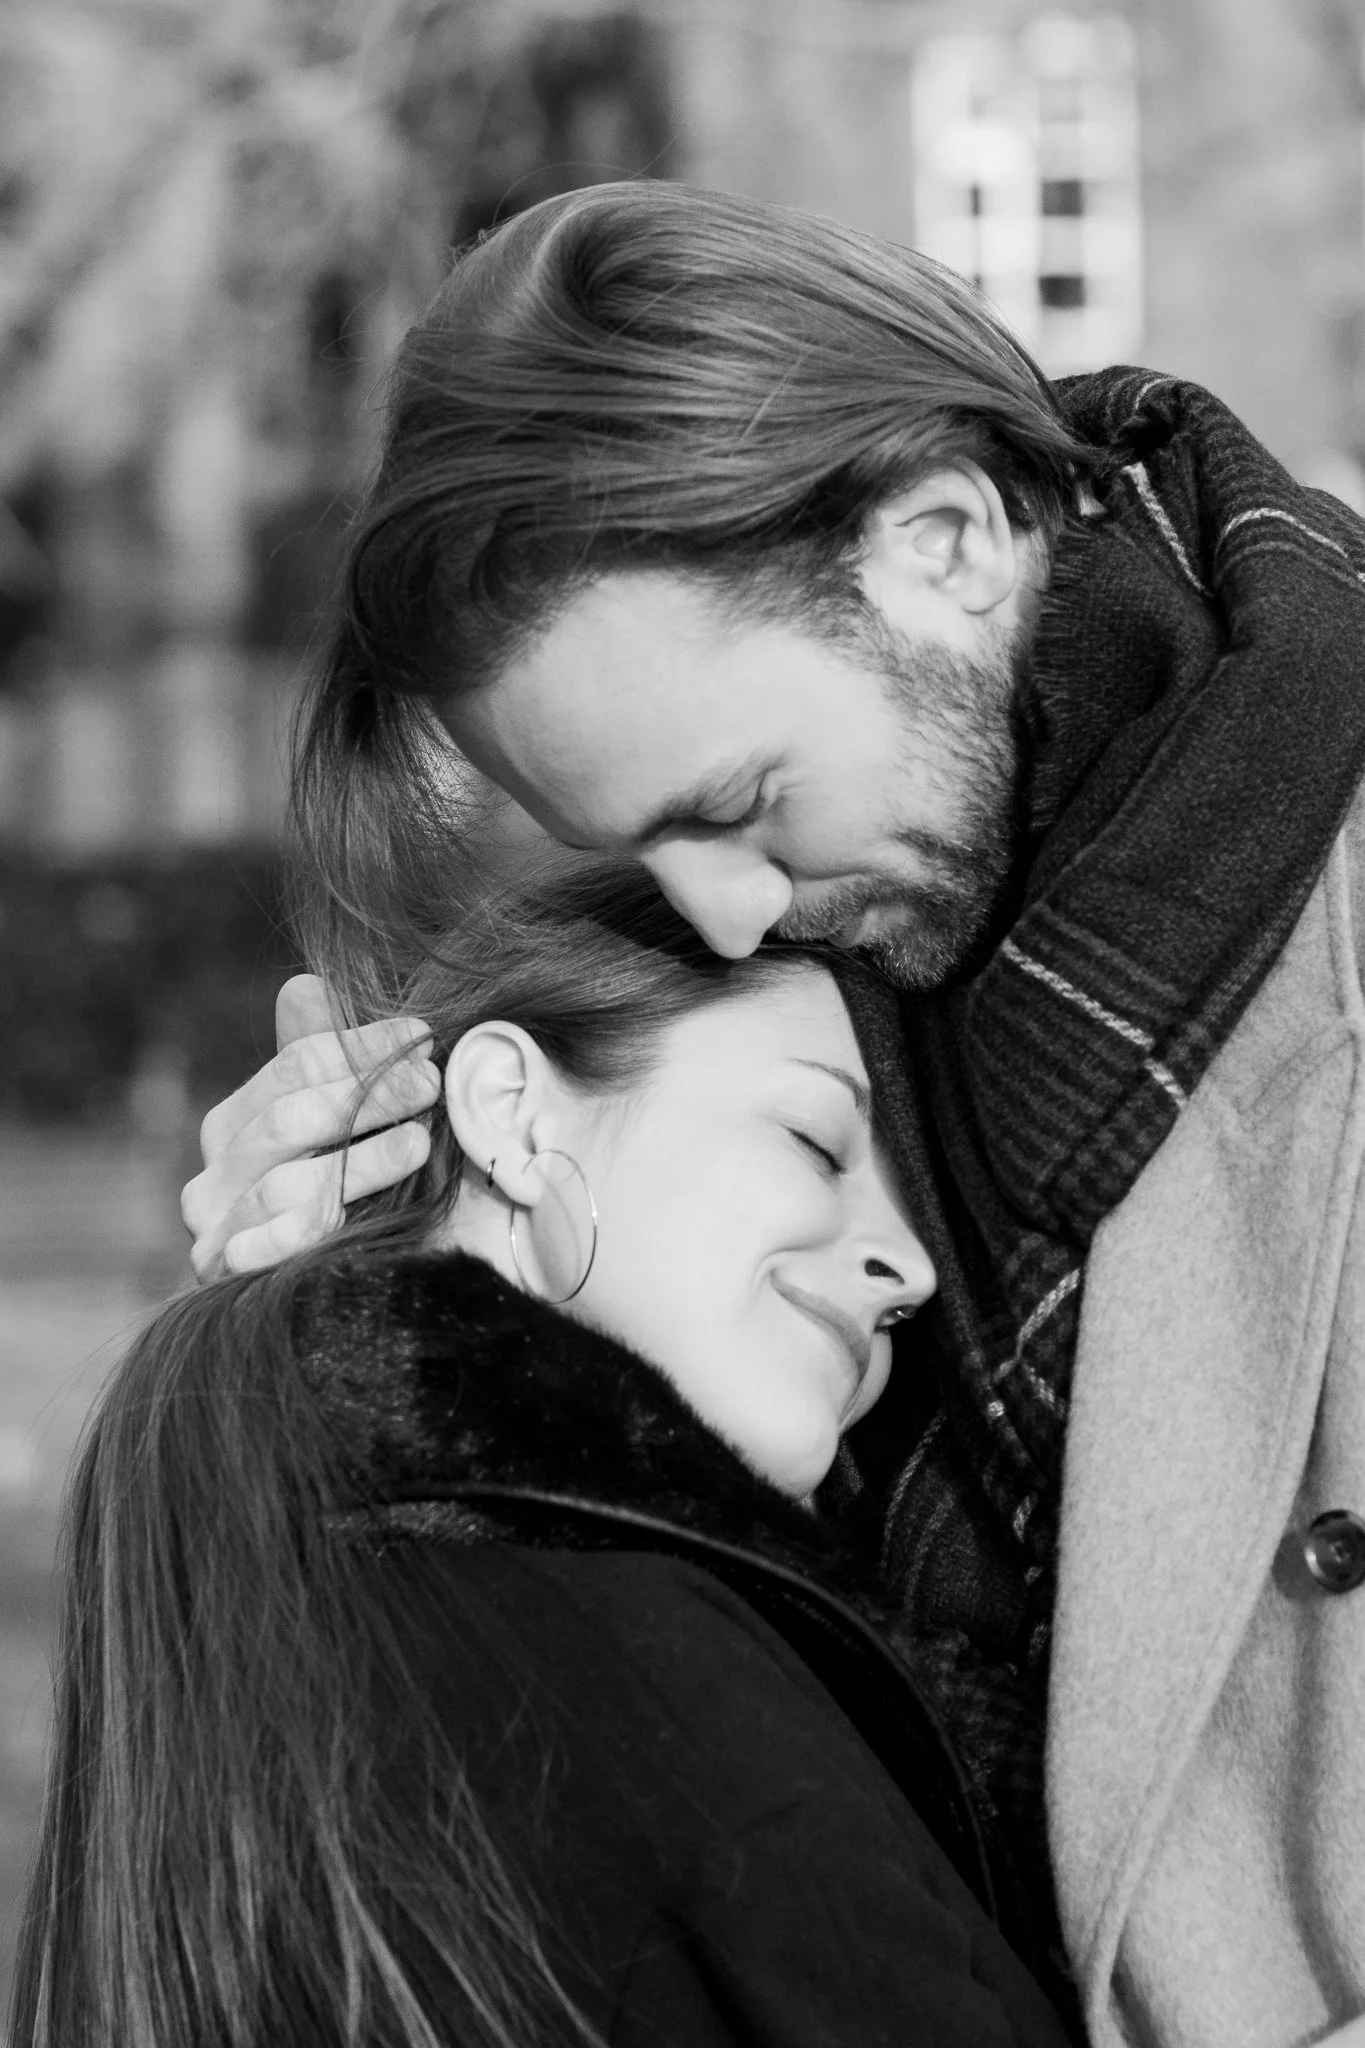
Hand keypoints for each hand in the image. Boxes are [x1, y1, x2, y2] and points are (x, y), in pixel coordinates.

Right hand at [181, 975, 440, 1281]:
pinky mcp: (234, 1285)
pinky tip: (353, 1219)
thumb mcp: (326, 1130)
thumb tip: (305, 982)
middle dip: (365, 1096)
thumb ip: (315, 1062)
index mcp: (232, 1126)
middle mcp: (213, 1179)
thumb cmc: (323, 1203)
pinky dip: (310, 1232)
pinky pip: (270, 1252)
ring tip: (415, 1144)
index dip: (361, 1046)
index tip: (422, 1035)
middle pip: (290, 1120)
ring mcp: (219, 1235)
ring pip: (290, 1184)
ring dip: (358, 1162)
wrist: (304, 1317)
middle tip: (429, 1083)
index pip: (295, 1066)